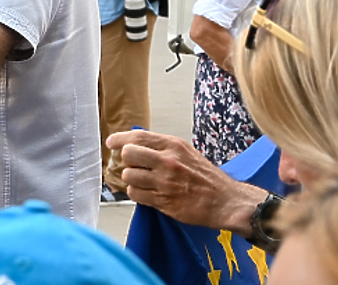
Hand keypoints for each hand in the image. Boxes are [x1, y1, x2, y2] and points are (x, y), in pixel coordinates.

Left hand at [107, 130, 265, 233]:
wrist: (226, 201)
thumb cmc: (206, 177)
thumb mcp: (186, 152)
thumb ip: (161, 147)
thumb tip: (133, 142)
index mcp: (174, 146)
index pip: (137, 137)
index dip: (119, 139)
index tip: (111, 142)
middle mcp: (168, 161)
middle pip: (128, 154)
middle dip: (126, 160)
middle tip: (133, 165)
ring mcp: (165, 182)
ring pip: (129, 176)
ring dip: (131, 179)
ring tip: (143, 181)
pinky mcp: (163, 201)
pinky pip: (135, 194)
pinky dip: (136, 193)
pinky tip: (146, 192)